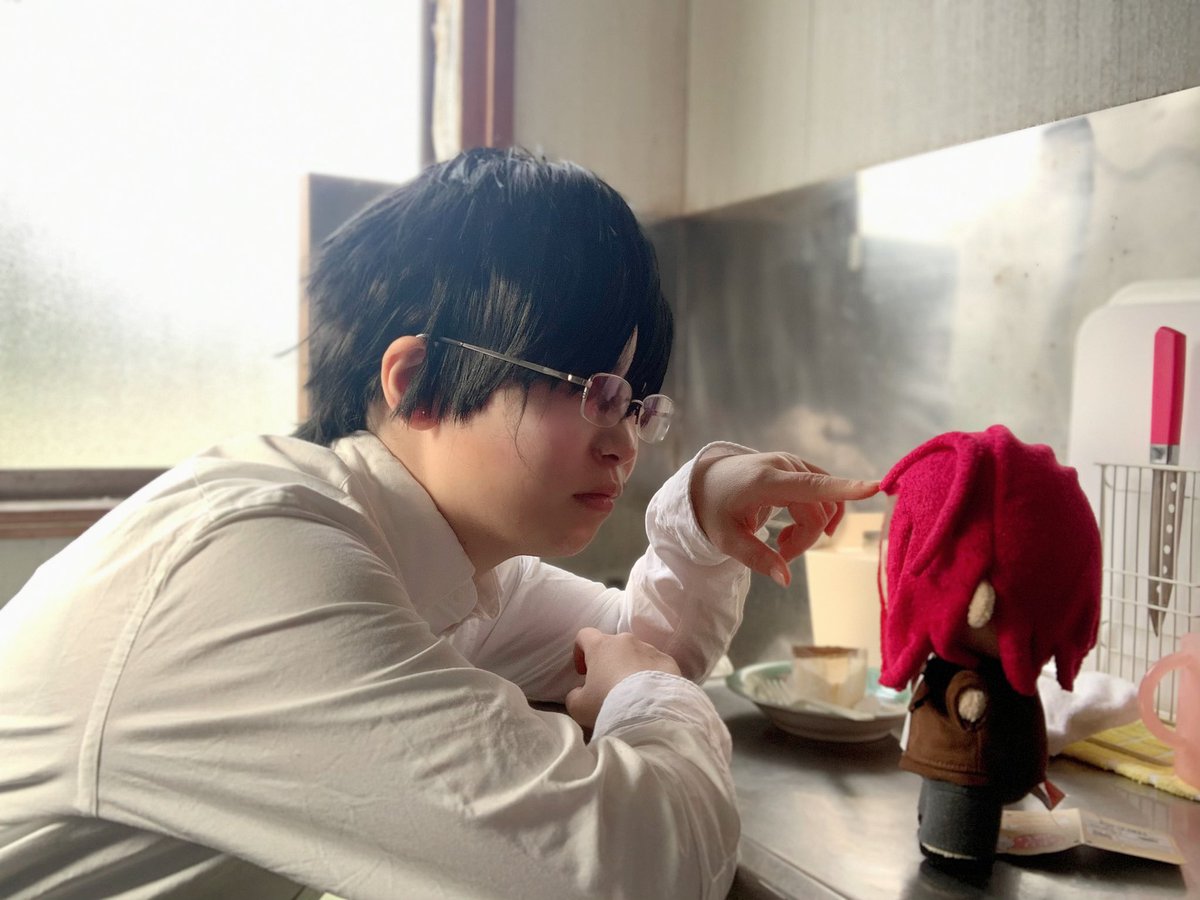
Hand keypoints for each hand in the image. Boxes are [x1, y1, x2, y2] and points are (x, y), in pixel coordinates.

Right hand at [565, 627, 681, 729]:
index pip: (585, 635)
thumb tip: (579, 692)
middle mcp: (626, 641)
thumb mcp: (579, 706)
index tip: (583, 672)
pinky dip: (651, 675)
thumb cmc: (608, 703)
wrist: (651, 712)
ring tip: (633, 693)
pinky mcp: (669, 661)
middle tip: (608, 687)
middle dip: (609, 662)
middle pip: (613, 646)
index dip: (580, 651)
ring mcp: (650, 649)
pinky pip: (656, 665)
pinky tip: (651, 695)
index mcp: (601, 646)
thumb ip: (574, 695)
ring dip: (631, 668)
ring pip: (637, 654)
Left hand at [690, 451, 878, 586]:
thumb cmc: (714, 511)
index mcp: (765, 482)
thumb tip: (786, 580)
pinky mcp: (799, 466)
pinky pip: (823, 493)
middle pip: (818, 512)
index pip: (811, 486)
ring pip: (825, 504)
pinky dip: (814, 515)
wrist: (706, 482)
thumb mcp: (727, 540)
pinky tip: (793, 526)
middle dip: (805, 540)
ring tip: (782, 540)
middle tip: (780, 553)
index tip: (875, 487)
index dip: (845, 489)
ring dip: (811, 529)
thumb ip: (758, 559)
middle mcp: (783, 466)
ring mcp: (793, 463)